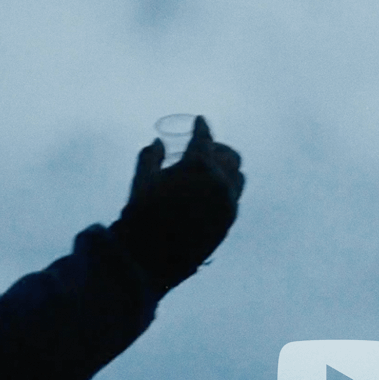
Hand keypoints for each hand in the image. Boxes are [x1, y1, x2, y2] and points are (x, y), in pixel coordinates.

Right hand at [112, 116, 244, 290]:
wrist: (150, 259)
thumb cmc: (141, 217)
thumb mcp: (141, 181)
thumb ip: (150, 157)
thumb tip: (158, 142)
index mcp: (198, 166)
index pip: (204, 139)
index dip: (201, 127)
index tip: (200, 120)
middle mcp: (219, 182)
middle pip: (230, 156)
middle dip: (218, 149)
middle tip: (205, 149)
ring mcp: (227, 204)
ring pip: (237, 177)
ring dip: (227, 169)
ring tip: (211, 171)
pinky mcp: (228, 223)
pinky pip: (233, 199)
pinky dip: (226, 190)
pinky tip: (212, 193)